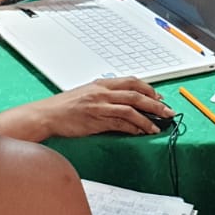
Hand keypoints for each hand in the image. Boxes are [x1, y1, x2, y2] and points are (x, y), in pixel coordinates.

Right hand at [24, 77, 174, 136]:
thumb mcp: (86, 94)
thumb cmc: (64, 107)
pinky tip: (141, 132)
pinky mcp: (97, 121)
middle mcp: (102, 92)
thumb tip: (123, 102)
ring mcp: (100, 106)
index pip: (131, 82)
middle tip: (167, 111)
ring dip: (148, 118)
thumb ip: (105, 95)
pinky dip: (134, 128)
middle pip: (136, 95)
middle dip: (155, 104)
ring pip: (131, 110)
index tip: (159, 97)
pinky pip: (120, 124)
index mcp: (101, 84)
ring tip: (158, 126)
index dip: (148, 89)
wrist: (46, 115)